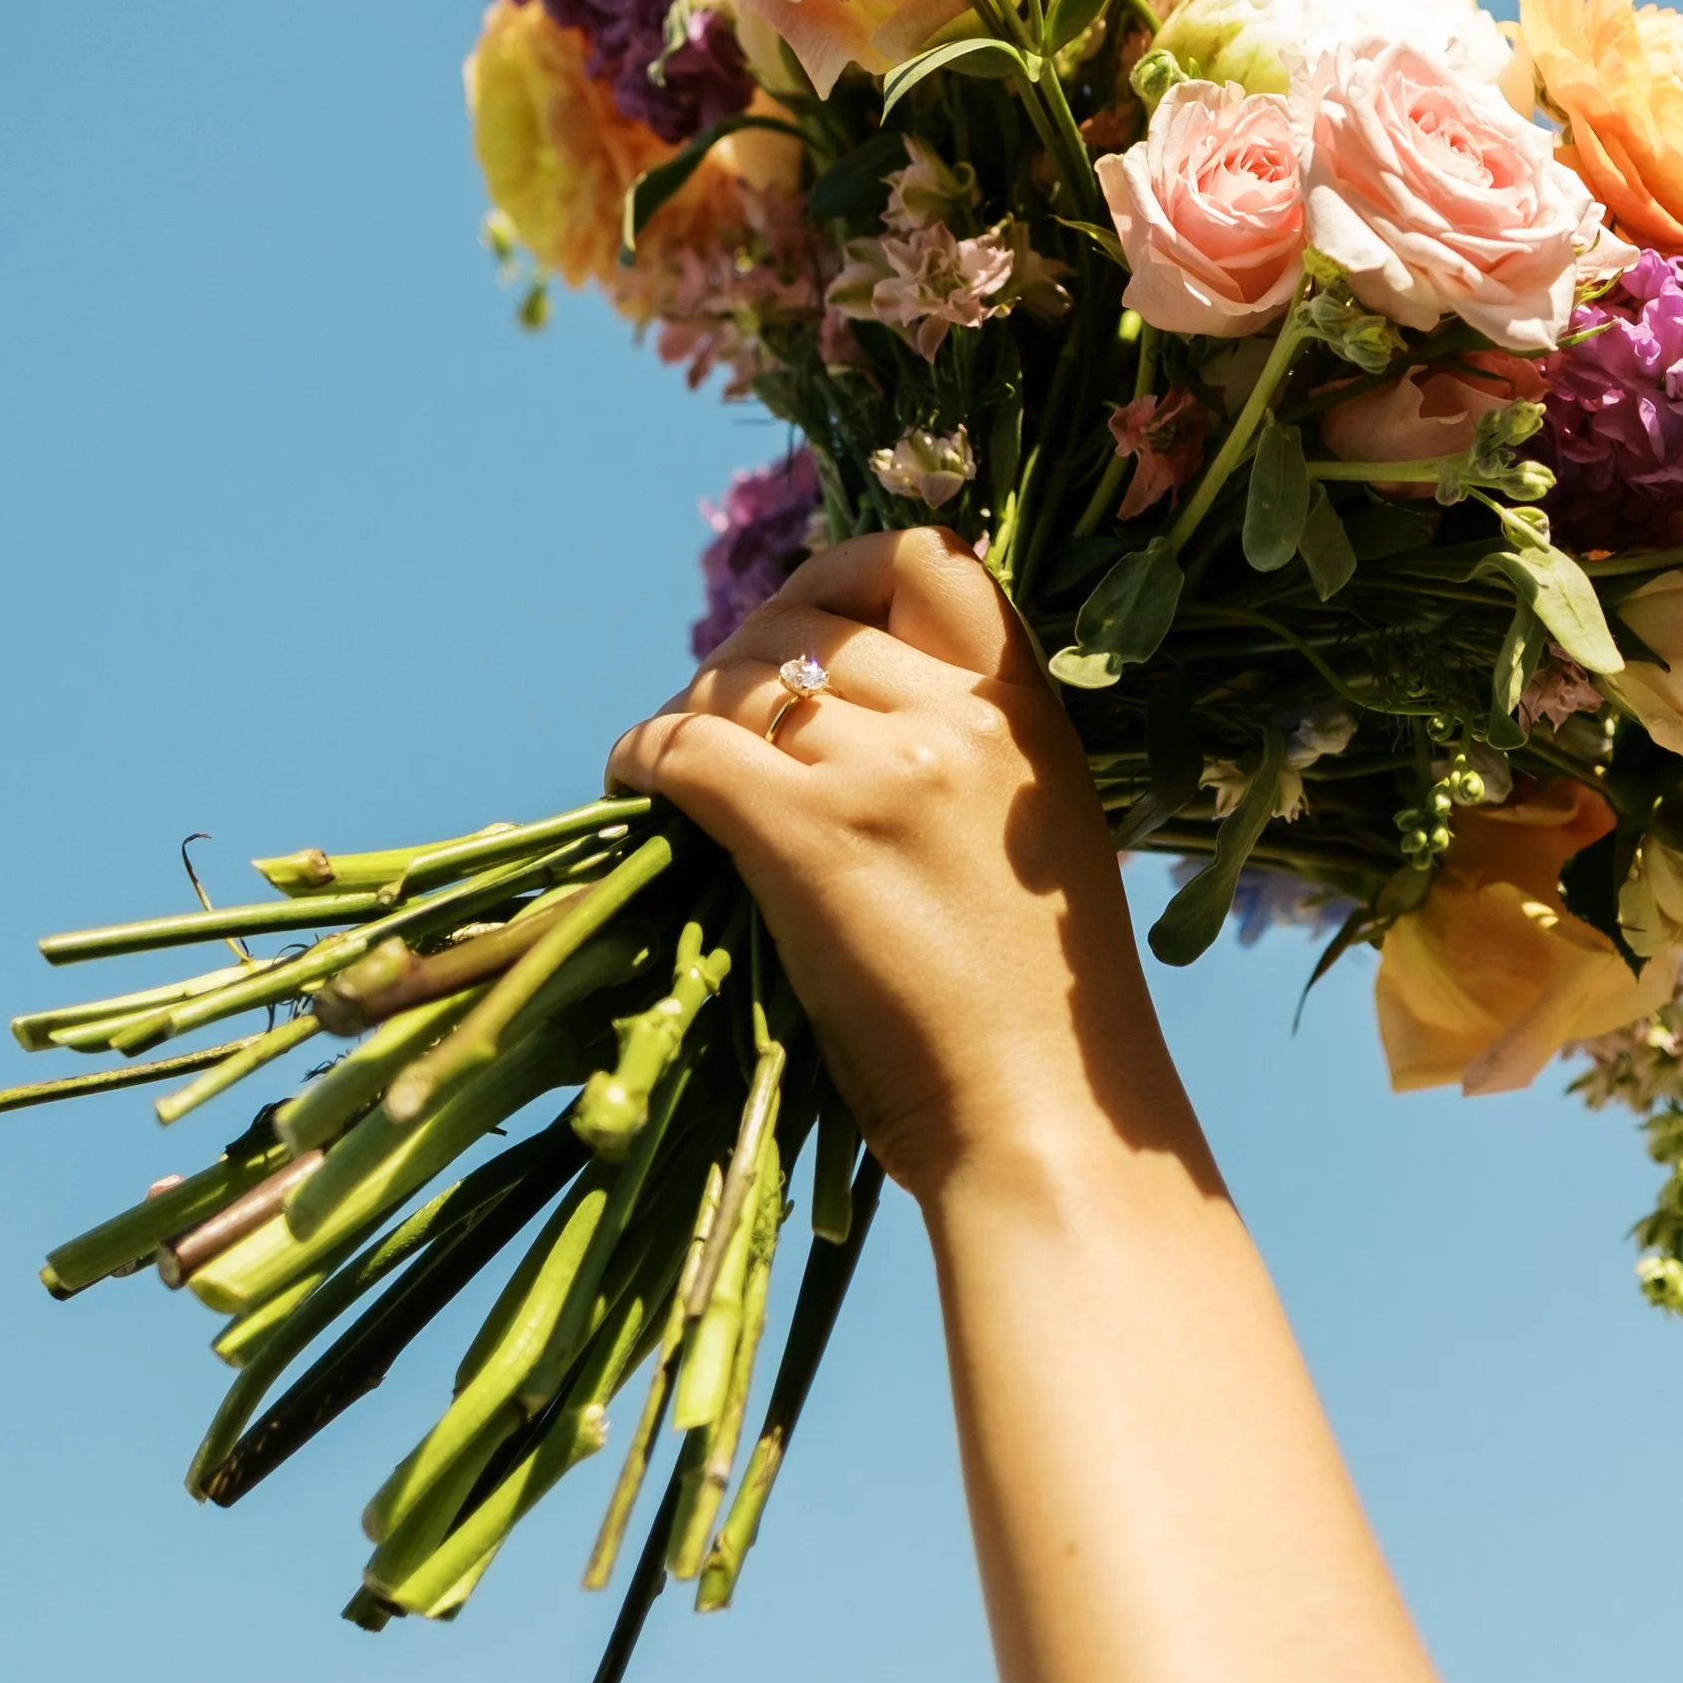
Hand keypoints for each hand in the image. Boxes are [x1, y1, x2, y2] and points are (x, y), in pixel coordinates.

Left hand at [606, 527, 1199, 1203]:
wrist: (1045, 1120)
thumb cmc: (1037, 1008)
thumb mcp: (1036, 836)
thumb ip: (963, 754)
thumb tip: (834, 701)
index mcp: (1028, 710)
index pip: (933, 562)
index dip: (850, 567)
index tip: (806, 615)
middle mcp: (962, 717)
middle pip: (808, 616)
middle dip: (742, 652)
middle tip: (715, 718)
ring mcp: (886, 771)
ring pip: (735, 675)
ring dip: (688, 709)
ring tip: (676, 766)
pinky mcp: (808, 836)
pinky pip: (687, 747)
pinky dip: (643, 756)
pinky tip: (637, 789)